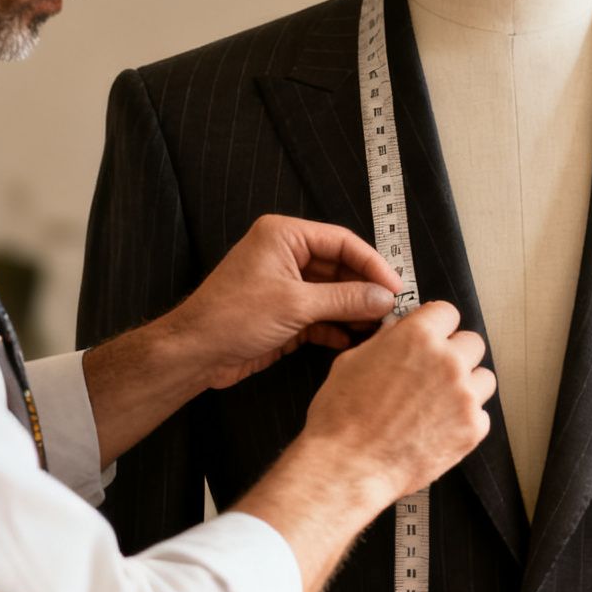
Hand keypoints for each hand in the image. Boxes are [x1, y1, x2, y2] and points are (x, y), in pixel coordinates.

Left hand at [166, 215, 402, 389]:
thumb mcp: (296, 305)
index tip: (396, 287)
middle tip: (393, 310)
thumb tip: (386, 299)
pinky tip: (354, 340)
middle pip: (342, 267)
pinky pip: (323, 314)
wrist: (194, 355)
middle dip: (366, 290)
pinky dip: (339, 327)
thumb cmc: (231, 317)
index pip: (343, 242)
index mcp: (285, 236)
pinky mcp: (287, 312)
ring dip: (356, 310)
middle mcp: (287, 255)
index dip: (373, 264)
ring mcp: (287, 285)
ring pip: (335, 292)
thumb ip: (347, 299)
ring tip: (379, 327)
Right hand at [296, 300, 495, 504]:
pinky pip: (481, 414)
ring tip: (439, 402)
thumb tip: (400, 331)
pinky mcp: (473, 427)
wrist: (348, 466)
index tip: (435, 335)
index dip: (437, 325)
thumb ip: (386, 341)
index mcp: (417, 338)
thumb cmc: (341, 419)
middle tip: (435, 372)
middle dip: (455, 354)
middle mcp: (447, 362)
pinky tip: (439, 427)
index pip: (447, 312)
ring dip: (466, 386)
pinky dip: (465, 420)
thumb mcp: (352, 362)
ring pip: (483, 378)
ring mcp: (464, 395)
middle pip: (472, 343)